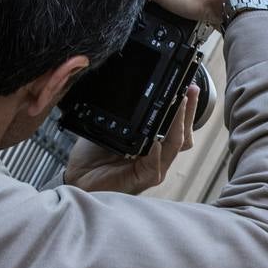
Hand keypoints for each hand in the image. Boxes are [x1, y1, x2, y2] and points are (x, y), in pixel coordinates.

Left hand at [64, 86, 197, 192]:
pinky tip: (155, 142)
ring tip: (176, 106)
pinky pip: (155, 166)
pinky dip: (155, 154)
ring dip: (176, 126)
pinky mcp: (142, 180)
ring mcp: (153, 168)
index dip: (186, 108)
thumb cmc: (94, 153)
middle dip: (188, 112)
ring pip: (173, 146)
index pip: (177, 126)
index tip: (189, 87)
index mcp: (154, 143)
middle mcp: (158, 156)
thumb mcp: (113, 126)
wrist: (77, 175)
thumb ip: (128, 114)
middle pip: (183, 135)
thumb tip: (137, 87)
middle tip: (190, 90)